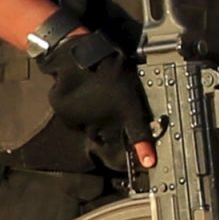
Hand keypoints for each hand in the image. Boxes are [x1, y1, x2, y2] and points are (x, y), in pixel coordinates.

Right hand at [40, 31, 156, 169]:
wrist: (82, 56)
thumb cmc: (110, 67)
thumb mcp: (129, 86)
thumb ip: (130, 107)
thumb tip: (129, 122)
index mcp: (128, 110)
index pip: (138, 134)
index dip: (144, 150)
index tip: (149, 163)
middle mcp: (109, 120)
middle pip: (107, 137)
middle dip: (106, 128)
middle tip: (104, 107)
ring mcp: (88, 120)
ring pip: (88, 130)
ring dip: (90, 121)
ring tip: (90, 99)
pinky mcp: (69, 117)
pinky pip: (72, 121)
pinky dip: (74, 113)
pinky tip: (77, 96)